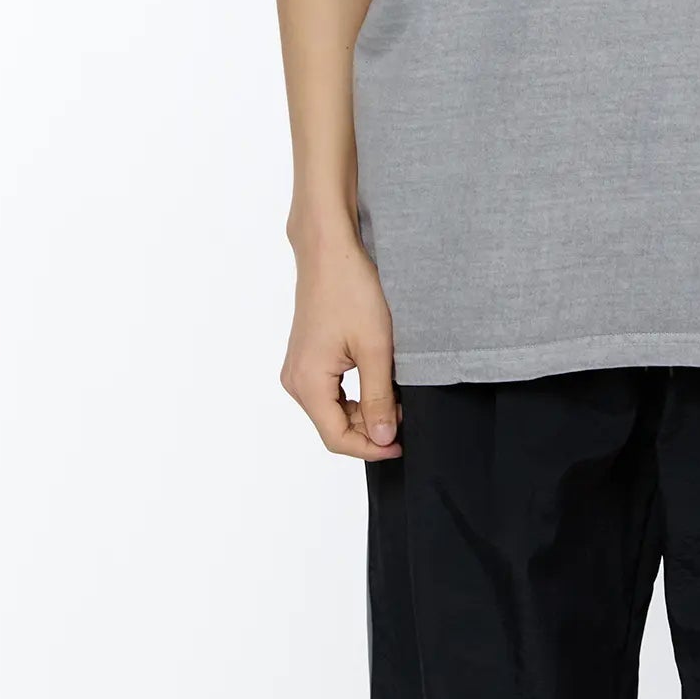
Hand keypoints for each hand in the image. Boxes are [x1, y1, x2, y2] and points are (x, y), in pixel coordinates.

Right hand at [280, 231, 402, 459]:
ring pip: (333, 408)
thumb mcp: (375, 348)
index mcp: (307, 383)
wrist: (330, 250)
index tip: (400, 443)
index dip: (370, 448)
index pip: (336, 438)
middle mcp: (295, 380)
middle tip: (403, 410)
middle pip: (333, 425)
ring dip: (364, 408)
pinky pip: (329, 389)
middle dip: (370, 426)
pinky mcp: (306, 356)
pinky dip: (355, 392)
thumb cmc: (351, 290)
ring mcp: (298, 368)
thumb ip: (378, 398)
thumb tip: (382, 438)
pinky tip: (378, 378)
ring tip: (394, 393)